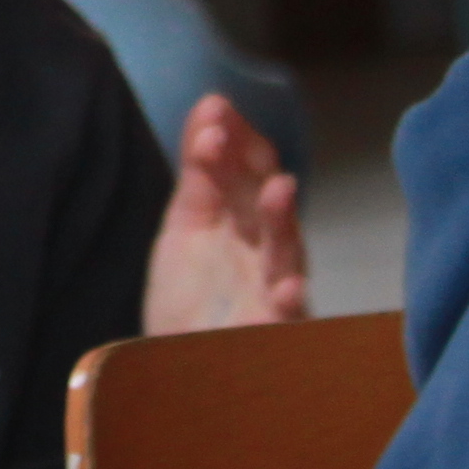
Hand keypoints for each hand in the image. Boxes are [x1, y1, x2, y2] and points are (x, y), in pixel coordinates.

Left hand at [145, 95, 308, 332]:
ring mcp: (271, 283)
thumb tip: (209, 105)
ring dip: (282, 218)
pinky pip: (288, 314)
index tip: (214, 108)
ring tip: (279, 189)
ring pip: (285, 247)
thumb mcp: (186, 223)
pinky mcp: (273, 327)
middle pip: (264, 197)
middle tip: (229, 137)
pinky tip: (286, 286)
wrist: (179, 364)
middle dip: (254, 167)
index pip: (246, 166)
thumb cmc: (188, 294)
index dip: (234, 137)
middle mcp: (262, 243)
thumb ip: (198, 169)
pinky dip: (289, 299)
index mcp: (241, 216)